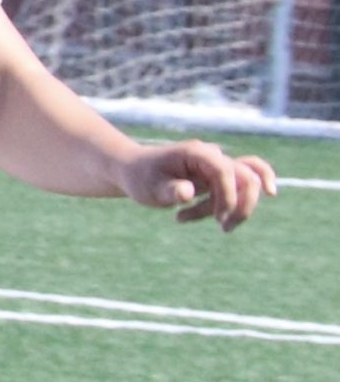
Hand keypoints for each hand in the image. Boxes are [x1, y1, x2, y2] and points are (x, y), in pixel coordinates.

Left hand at [119, 140, 276, 229]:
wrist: (133, 171)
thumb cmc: (141, 177)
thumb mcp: (149, 186)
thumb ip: (170, 190)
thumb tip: (187, 194)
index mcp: (197, 153)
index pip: (225, 171)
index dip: (228, 196)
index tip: (219, 218)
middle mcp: (212, 156)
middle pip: (248, 177)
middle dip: (242, 205)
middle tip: (224, 228)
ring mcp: (217, 166)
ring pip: (243, 187)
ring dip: (227, 209)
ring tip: (181, 218)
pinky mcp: (217, 177)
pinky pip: (235, 191)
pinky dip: (224, 206)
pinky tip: (192, 216)